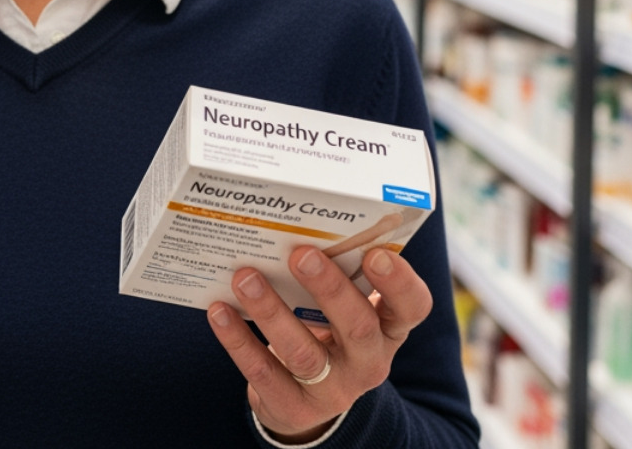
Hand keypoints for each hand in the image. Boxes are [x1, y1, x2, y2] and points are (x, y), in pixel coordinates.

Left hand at [206, 245, 433, 442]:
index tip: (375, 254)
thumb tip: (296, 225)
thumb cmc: (325, 333)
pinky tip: (220, 312)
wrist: (305, 398)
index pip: (412, 307)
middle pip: (358, 327)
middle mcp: (368, 362)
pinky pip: (263, 372)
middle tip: (300, 254)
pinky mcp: (293, 406)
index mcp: (388, 329)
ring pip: (304, 352)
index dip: (399, 282)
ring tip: (245, 277)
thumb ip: (336, 276)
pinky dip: (238, 340)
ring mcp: (333, 390)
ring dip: (272, 311)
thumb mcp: (343, 310)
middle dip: (329, 289)